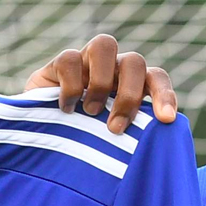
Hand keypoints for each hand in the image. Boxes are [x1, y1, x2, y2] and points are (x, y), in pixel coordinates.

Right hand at [23, 33, 176, 134]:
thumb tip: (149, 160)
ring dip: (100, 81)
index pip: (156, 78)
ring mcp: (87, 62)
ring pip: (104, 45)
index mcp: (132, 85)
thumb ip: (128, 142)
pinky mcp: (59, 64)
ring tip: (90, 111)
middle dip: (129, 95)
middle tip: (116, 128)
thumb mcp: (108, 143)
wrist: (39, 133)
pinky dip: (70, 87)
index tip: (165, 120)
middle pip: (134, 61)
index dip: (164, 95)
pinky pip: (70, 59)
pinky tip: (66, 110)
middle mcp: (112, 69)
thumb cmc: (81, 141)